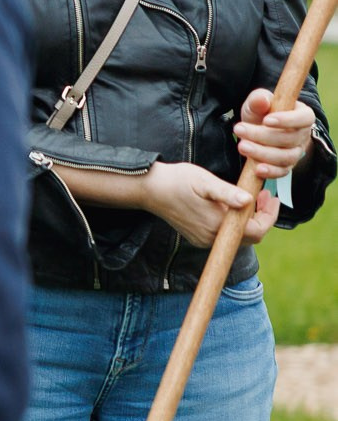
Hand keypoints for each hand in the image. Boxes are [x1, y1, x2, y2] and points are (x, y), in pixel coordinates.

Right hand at [140, 161, 272, 247]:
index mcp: (216, 225)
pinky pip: (226, 235)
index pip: (256, 231)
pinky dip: (236, 222)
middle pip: (250, 237)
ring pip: (239, 236)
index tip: (271, 197)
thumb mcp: (204, 182)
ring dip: (249, 219)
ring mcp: (204, 239)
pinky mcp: (198, 236)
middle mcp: (211, 238)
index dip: (270, 216)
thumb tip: (248, 200)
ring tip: (251, 197)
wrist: (148, 189)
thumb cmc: (176, 181)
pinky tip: (234, 205)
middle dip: (262, 217)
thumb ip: (227, 193)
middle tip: (263, 195)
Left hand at [235, 89, 315, 180]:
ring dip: (262, 153)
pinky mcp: (285, 166)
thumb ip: (258, 99)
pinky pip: (282, 172)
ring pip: (286, 157)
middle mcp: (302, 136)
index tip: (266, 120)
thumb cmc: (261, 113)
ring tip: (242, 146)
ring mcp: (295, 152)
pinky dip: (270, 172)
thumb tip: (261, 100)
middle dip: (263, 136)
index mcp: (302, 115)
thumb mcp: (257, 103)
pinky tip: (257, 169)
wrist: (257, 130)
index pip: (304, 118)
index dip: (288, 120)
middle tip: (239, 129)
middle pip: (290, 139)